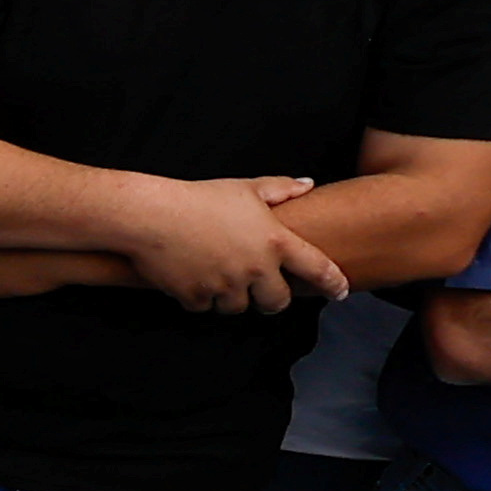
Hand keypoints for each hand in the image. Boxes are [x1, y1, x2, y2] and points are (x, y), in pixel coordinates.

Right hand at [117, 171, 345, 315]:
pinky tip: (190, 278)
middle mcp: (255, 268)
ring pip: (238, 307)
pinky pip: (204, 307)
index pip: (317, 267)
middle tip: (262, 292)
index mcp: (274, 241)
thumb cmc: (199, 197)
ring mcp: (226, 286)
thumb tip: (307, 184)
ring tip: (218, 278)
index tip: (340, 292)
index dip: (332, 282)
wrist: (151, 216)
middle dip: (271, 299)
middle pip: (277, 301)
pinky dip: (199, 297)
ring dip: (231, 298)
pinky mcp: (197, 297)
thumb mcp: (244, 187)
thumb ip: (280, 188)